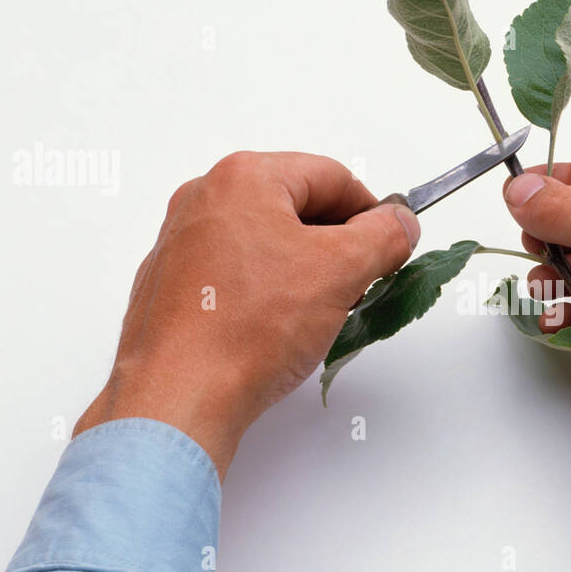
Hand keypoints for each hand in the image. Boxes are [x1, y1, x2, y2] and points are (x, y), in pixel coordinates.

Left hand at [74, 151, 420, 477]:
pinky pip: (233, 274)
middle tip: (358, 283)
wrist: (179, 395)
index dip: (371, 212)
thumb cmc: (247, 329)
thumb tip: (399, 223)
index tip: (389, 245)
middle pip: (295, 206)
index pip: (332, 177)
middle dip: (335, 244)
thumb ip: (383, 236)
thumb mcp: (341, 271)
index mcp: (243, 177)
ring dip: (302, 270)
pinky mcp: (171, 286)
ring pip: (264, 241)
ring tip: (319, 312)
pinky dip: (264, 293)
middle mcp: (204, 199)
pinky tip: (276, 329)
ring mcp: (181, 243)